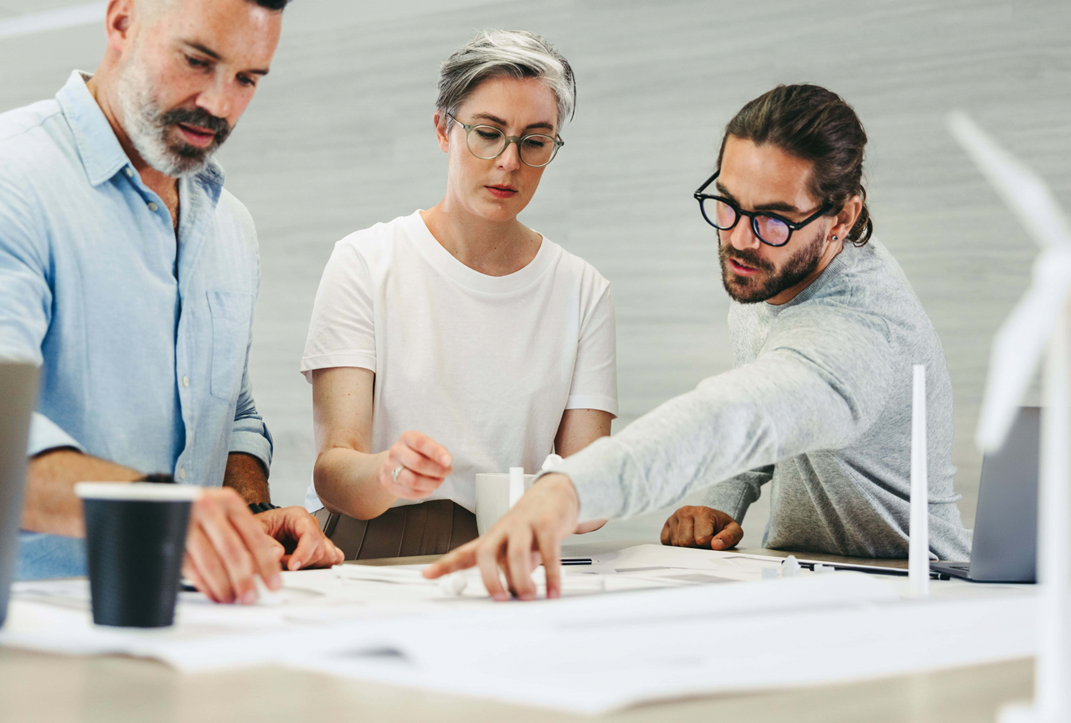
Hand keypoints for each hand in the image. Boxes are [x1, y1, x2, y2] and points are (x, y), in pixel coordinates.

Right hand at [182, 488, 284, 603]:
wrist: (167, 498)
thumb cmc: (203, 508)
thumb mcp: (228, 512)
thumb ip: (250, 532)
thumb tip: (275, 556)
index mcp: (229, 502)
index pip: (255, 537)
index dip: (267, 565)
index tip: (274, 584)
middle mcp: (209, 509)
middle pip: (233, 551)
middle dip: (244, 580)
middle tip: (250, 597)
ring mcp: (188, 522)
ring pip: (211, 562)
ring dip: (223, 586)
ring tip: (231, 598)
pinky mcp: (172, 538)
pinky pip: (190, 568)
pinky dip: (204, 585)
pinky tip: (213, 593)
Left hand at [256, 506, 344, 570]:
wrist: (252, 534)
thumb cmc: (256, 529)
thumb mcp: (254, 532)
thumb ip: (264, 543)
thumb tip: (278, 554)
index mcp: (297, 516)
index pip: (311, 535)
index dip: (303, 553)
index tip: (293, 566)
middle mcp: (309, 526)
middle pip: (320, 549)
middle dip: (302, 563)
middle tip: (283, 565)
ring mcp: (316, 538)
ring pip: (327, 556)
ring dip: (310, 566)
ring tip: (291, 565)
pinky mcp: (317, 550)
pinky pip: (331, 559)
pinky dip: (321, 567)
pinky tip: (306, 568)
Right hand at [379, 431, 452, 499]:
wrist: (395, 464)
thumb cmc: (418, 454)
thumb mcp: (428, 447)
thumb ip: (439, 452)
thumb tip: (446, 463)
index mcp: (407, 438)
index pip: (421, 443)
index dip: (436, 452)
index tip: (448, 461)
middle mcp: (396, 451)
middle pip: (418, 463)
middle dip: (437, 471)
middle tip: (447, 472)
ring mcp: (389, 467)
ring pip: (412, 481)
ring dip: (431, 484)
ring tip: (439, 482)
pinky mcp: (387, 482)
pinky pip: (408, 492)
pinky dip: (423, 493)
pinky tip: (429, 489)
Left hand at [423, 473, 579, 600]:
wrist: (556, 492)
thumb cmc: (531, 522)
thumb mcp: (514, 546)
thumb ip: (508, 570)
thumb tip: (509, 595)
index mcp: (492, 537)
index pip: (464, 552)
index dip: (444, 564)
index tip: (427, 574)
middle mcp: (504, 529)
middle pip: (487, 553)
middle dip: (490, 579)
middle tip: (500, 599)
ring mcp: (525, 524)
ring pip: (516, 553)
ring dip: (521, 580)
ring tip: (529, 596)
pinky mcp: (547, 523)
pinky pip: (547, 551)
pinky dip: (550, 574)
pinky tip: (552, 590)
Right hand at [660, 506, 742, 550]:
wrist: (712, 518)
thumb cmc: (722, 526)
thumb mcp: (734, 530)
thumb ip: (729, 537)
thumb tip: (716, 545)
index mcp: (702, 512)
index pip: (701, 539)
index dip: (708, 545)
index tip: (713, 540)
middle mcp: (686, 511)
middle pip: (685, 542)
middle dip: (696, 547)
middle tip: (703, 542)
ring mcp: (674, 516)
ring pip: (675, 543)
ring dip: (685, 547)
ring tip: (694, 538)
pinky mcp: (666, 523)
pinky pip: (665, 541)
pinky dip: (674, 544)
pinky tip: (684, 539)